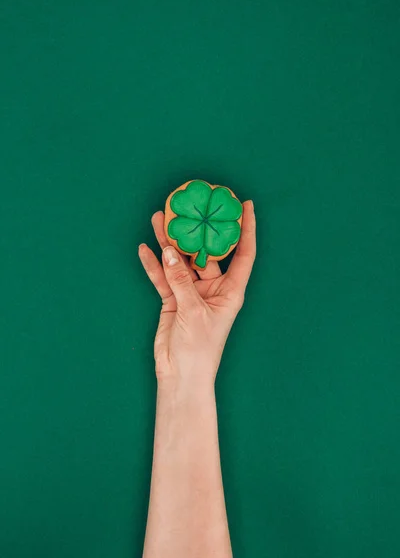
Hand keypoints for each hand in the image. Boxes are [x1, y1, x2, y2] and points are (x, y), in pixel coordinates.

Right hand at [138, 200, 255, 391]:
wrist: (181, 374)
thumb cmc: (200, 348)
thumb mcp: (193, 311)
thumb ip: (181, 280)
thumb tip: (170, 252)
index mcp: (231, 290)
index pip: (243, 253)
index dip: (247, 229)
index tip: (246, 205)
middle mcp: (213, 287)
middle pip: (205, 252)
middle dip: (196, 230)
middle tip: (189, 206)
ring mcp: (192, 292)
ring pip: (180, 261)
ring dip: (169, 243)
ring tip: (159, 219)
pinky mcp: (173, 300)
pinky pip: (162, 277)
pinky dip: (153, 265)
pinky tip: (144, 249)